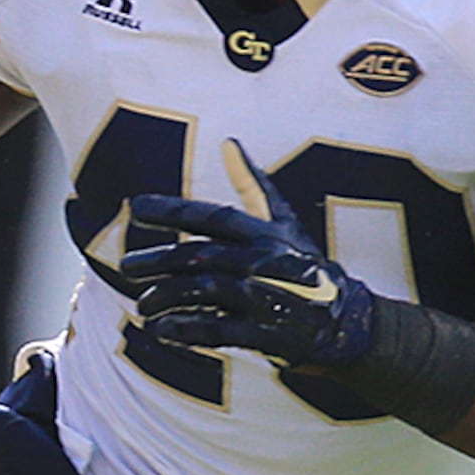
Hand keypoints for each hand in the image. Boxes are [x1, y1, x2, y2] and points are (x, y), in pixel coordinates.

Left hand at [119, 148, 375, 365]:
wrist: (347, 321)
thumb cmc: (304, 266)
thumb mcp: (284, 223)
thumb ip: (253, 185)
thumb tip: (229, 141)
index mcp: (265, 233)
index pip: (212, 216)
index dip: (172, 210)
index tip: (134, 206)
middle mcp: (264, 262)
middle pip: (200, 256)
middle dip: (158, 260)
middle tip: (127, 267)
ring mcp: (265, 298)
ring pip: (204, 291)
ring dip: (166, 296)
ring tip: (143, 305)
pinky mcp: (266, 333)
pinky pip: (216, 329)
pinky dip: (185, 329)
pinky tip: (161, 329)